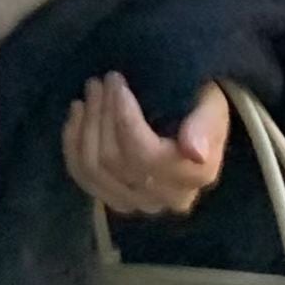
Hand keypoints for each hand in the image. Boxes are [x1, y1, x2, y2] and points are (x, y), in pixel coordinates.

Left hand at [63, 74, 230, 217]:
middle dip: (101, 115)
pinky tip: (75, 116)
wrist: (196, 131)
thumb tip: (195, 152)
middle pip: (114, 161)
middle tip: (99, 81)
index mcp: (194, 176)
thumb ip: (204, 125)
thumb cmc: (202, 112)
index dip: (123, 118)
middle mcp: (166, 198)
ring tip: (88, 93)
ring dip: (85, 126)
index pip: (145, 154)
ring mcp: (138, 204)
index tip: (117, 84)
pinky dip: (72, 144)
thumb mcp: (212, 107)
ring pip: (94, 169)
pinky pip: (82, 177)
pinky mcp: (115, 200)